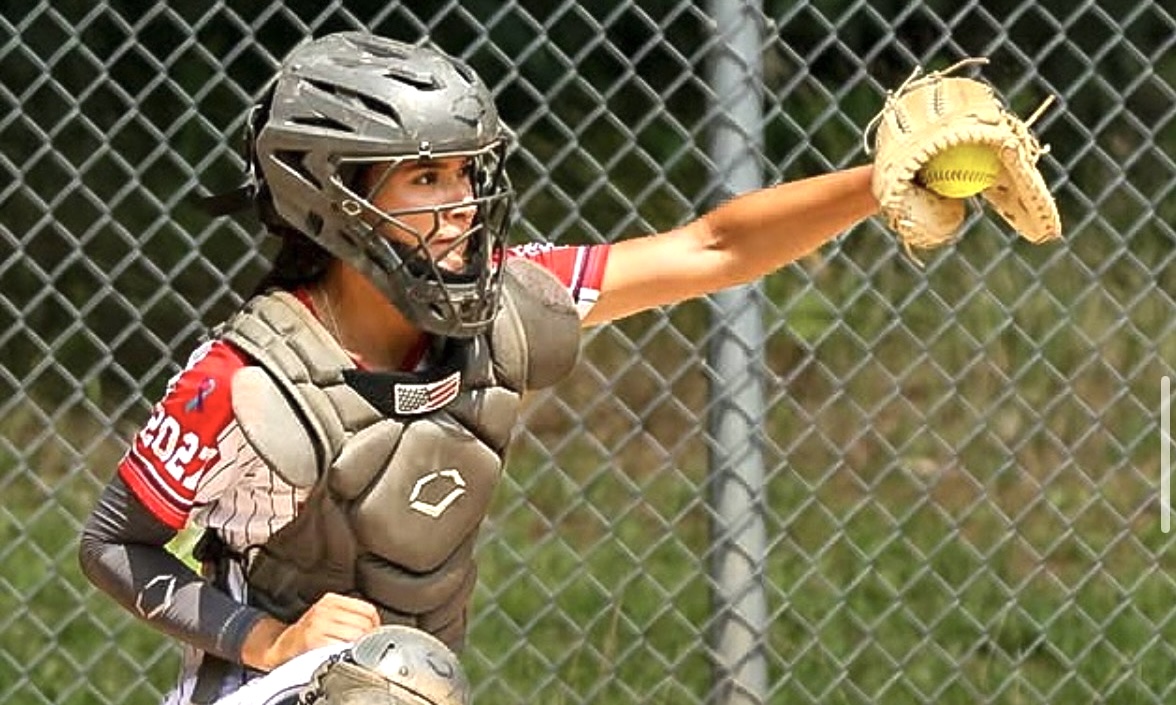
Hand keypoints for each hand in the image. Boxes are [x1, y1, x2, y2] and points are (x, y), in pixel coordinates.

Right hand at [241, 592, 380, 670]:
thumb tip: (375, 624)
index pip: (367, 608)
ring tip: (355, 650)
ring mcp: (319, 624)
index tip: (373, 633)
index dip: (375, 624)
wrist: (284, 646)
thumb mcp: (328, 614)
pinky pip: (341, 646)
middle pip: (363, 623)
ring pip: (355, 635)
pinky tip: (344, 654)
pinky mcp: (313, 640)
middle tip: (366, 645)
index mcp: (331, 600)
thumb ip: (350, 614)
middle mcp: (325, 609)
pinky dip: (347, 653)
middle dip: (369, 637)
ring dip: (360, 646)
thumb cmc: (310, 632)